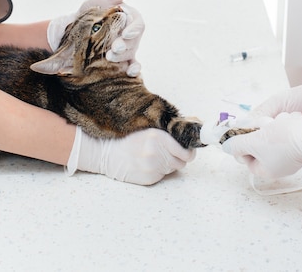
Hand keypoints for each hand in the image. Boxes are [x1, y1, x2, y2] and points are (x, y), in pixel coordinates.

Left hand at [47, 0, 147, 76]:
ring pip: (131, 54)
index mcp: (129, 18)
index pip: (138, 24)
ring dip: (122, 56)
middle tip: (113, 48)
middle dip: (124, 45)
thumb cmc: (90, 11)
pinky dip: (134, 69)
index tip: (126, 34)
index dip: (133, 30)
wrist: (72, 30)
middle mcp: (130, 34)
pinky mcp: (120, 60)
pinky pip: (132, 65)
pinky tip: (130, 73)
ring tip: (108, 57)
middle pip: (134, 41)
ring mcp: (126, 48)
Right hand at [67, 127, 195, 184]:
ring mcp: (152, 168)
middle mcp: (156, 154)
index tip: (186, 149)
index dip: (189, 151)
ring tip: (154, 156)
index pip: (187, 152)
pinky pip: (162, 176)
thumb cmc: (127, 138)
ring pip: (172, 169)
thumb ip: (169, 129)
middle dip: (177, 157)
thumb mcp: (147, 127)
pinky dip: (158, 171)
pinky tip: (147, 164)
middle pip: (182, 162)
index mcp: (158, 137)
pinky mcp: (148, 179)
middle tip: (167, 151)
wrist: (106, 153)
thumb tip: (195, 122)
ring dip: (168, 164)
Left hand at [222, 112, 301, 178]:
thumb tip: (227, 147)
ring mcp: (290, 157)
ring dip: (271, 128)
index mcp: (266, 170)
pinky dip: (284, 126)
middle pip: (258, 148)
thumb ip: (237, 144)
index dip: (242, 145)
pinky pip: (286, 134)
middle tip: (261, 126)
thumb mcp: (253, 141)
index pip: (245, 159)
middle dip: (258, 134)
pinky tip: (288, 122)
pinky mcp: (300, 146)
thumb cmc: (284, 140)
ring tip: (277, 123)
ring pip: (272, 139)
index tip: (243, 133)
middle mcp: (279, 167)